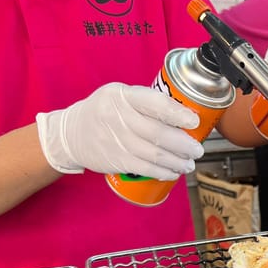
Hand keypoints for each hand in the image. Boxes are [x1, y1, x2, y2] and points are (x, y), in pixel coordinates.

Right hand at [35, 82, 203, 179]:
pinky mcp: (115, 159)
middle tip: (197, 149)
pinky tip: (173, 172)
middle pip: (158, 132)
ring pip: (155, 153)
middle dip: (184, 144)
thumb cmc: (104, 112)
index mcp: (122, 95)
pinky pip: (145, 168)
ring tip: (189, 163)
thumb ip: (148, 102)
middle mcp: (117, 116)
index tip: (194, 122)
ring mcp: (115, 139)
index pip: (154, 103)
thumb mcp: (120, 96)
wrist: (70, 133)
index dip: (177, 113)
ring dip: (178, 161)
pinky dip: (163, 171)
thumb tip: (186, 116)